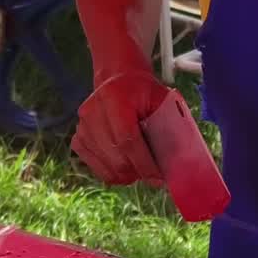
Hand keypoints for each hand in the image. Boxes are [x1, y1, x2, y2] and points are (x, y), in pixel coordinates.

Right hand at [70, 70, 169, 185]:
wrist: (118, 79)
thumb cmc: (144, 92)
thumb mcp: (162, 101)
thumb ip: (171, 127)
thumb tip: (179, 164)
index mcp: (115, 98)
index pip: (128, 140)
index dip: (144, 164)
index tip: (159, 178)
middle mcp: (92, 111)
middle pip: (116, 157)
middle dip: (138, 172)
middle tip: (154, 176)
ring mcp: (82, 126)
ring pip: (106, 166)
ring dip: (127, 175)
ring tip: (141, 170)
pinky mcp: (78, 138)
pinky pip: (95, 167)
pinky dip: (112, 173)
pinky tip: (126, 167)